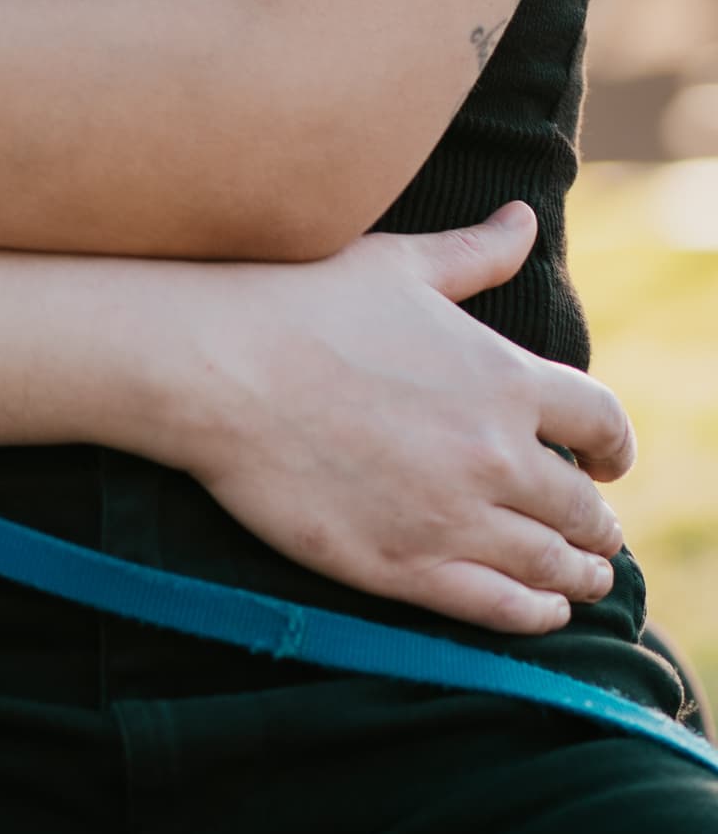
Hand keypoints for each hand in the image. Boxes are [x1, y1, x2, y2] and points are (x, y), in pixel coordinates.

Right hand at [169, 204, 633, 636]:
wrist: (219, 368)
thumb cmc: (303, 303)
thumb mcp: (399, 265)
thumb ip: (474, 253)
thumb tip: (524, 218)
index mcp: (503, 378)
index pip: (601, 424)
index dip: (615, 447)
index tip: (609, 461)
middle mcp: (494, 454)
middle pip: (583, 507)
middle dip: (595, 520)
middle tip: (594, 528)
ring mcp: (453, 517)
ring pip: (552, 564)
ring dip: (578, 572)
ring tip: (582, 575)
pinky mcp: (406, 567)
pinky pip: (502, 609)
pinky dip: (536, 615)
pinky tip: (544, 609)